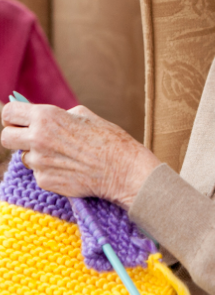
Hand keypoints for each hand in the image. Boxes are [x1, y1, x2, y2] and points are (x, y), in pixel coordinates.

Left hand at [0, 102, 160, 208]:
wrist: (124, 170)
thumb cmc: (109, 139)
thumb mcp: (84, 115)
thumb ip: (57, 115)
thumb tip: (40, 119)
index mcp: (46, 117)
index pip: (9, 112)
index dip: (14, 116)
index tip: (20, 120)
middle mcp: (38, 139)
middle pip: (6, 137)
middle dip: (16, 136)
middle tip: (32, 138)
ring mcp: (39, 163)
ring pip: (25, 157)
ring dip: (38, 155)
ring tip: (64, 155)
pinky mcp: (45, 181)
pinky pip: (39, 173)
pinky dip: (50, 171)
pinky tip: (71, 168)